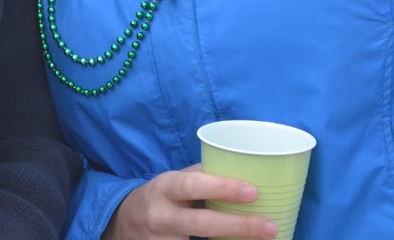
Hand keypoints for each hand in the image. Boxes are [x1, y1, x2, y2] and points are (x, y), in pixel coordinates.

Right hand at [102, 165, 275, 239]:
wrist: (123, 222)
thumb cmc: (160, 197)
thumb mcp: (173, 181)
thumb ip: (200, 176)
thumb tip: (243, 167)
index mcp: (165, 188)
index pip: (193, 186)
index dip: (223, 188)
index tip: (253, 191)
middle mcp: (161, 216)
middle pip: (202, 224)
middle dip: (239, 226)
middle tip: (269, 227)